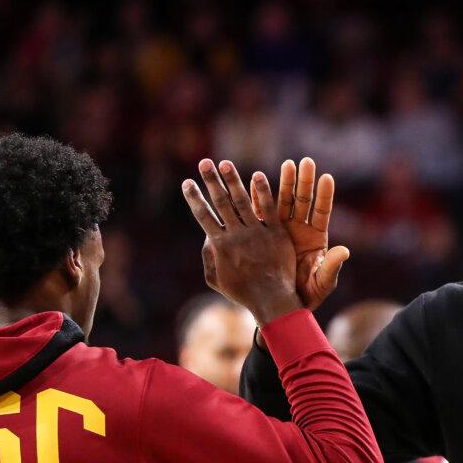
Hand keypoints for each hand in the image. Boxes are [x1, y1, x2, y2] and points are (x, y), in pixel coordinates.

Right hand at [182, 159, 302, 325]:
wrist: (271, 300)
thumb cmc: (243, 292)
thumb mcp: (217, 281)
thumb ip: (209, 259)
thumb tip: (206, 240)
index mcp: (220, 246)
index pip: (203, 216)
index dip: (194, 198)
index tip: (186, 183)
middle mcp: (236, 235)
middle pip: (221, 203)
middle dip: (211, 181)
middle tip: (204, 162)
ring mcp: (256, 233)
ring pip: (242, 201)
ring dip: (232, 180)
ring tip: (225, 163)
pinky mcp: (276, 234)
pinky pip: (268, 209)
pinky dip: (262, 192)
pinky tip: (258, 175)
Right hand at [269, 158, 349, 310]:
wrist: (283, 306)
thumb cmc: (306, 297)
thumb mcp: (322, 284)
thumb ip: (331, 268)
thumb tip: (345, 251)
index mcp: (316, 239)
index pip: (322, 212)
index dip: (324, 196)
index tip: (327, 177)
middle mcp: (300, 230)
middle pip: (303, 202)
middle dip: (304, 182)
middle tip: (305, 162)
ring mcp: (282, 230)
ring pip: (283, 203)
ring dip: (285, 184)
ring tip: (287, 164)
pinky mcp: (265, 235)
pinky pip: (263, 214)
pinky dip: (261, 198)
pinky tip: (258, 182)